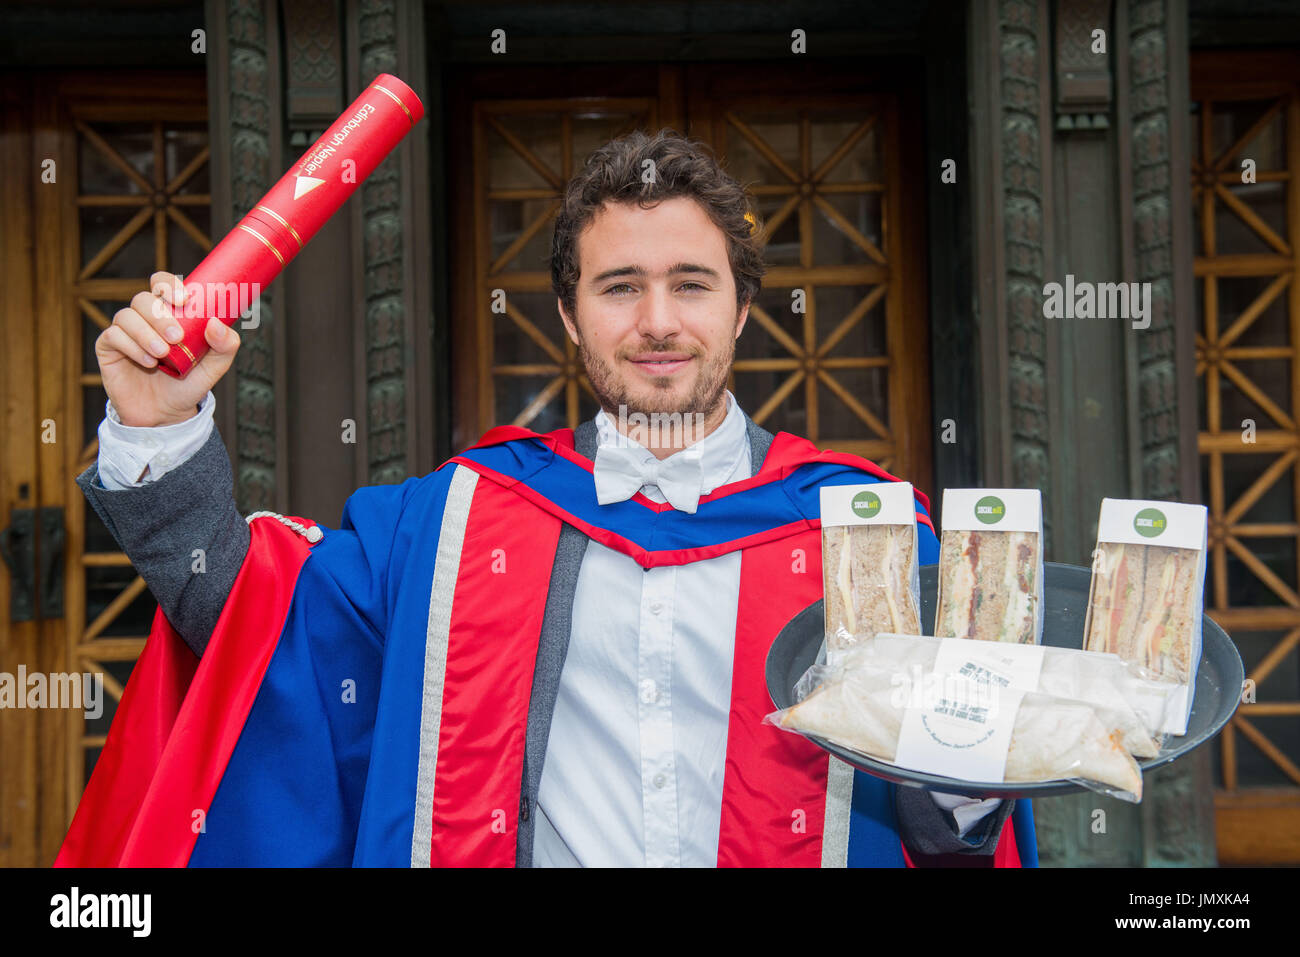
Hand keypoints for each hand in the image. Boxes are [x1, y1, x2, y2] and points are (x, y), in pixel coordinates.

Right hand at [95, 271, 240, 426]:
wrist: (166, 414)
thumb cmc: (188, 384)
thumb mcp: (214, 367)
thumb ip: (225, 346)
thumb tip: (216, 322)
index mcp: (169, 314)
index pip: (161, 284)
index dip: (169, 284)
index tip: (184, 299)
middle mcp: (144, 318)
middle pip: (143, 299)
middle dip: (160, 316)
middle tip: (177, 337)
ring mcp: (125, 332)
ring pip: (127, 316)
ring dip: (146, 333)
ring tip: (162, 354)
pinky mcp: (108, 348)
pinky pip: (113, 336)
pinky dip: (132, 347)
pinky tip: (148, 362)